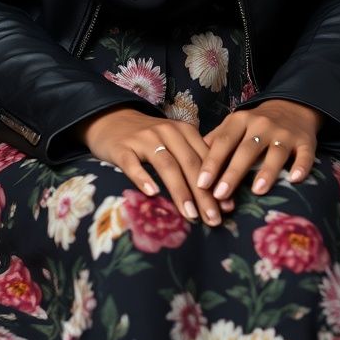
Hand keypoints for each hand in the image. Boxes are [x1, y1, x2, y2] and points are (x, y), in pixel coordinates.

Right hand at [73, 106, 230, 225]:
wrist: (111, 120)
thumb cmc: (150, 139)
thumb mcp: (176, 143)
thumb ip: (195, 162)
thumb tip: (222, 198)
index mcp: (185, 131)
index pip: (205, 160)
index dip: (218, 184)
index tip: (228, 208)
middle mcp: (167, 132)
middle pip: (190, 164)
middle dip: (203, 194)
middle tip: (213, 220)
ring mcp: (143, 139)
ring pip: (166, 165)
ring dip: (180, 191)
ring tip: (190, 214)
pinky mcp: (122, 148)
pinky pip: (133, 164)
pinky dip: (143, 178)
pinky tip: (152, 193)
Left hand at [197, 98, 323, 200]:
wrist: (292, 107)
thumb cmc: (255, 123)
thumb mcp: (234, 124)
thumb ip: (215, 140)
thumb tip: (190, 160)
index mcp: (240, 120)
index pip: (224, 141)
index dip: (212, 162)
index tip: (201, 184)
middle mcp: (262, 125)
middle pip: (246, 150)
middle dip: (232, 173)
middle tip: (220, 195)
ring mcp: (284, 133)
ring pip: (276, 152)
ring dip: (267, 171)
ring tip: (257, 191)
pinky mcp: (305, 141)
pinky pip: (305, 154)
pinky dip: (301, 166)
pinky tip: (294, 179)